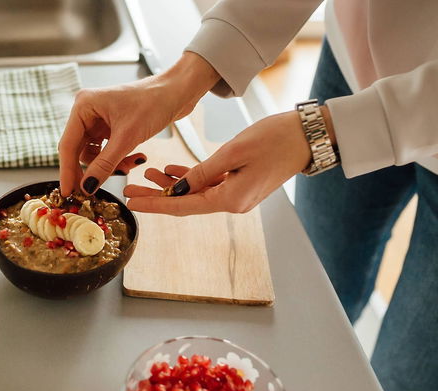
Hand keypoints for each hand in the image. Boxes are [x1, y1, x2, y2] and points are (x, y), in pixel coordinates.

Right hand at [58, 52, 220, 195]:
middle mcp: (87, 111)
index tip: (66, 193)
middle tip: (96, 190)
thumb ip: (104, 164)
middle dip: (93, 169)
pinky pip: (106, 151)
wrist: (178, 92)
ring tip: (131, 164)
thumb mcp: (127, 138)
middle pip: (79, 151)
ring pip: (94, 154)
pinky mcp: (111, 126)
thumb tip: (87, 187)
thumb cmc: (154, 102)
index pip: (68, 145)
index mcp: (84, 106)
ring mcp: (99, 119)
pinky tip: (136, 158)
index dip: (67, 171)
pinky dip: (118, 159)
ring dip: (109, 165)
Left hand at [124, 108, 333, 214]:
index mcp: (230, 199)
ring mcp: (238, 195)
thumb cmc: (275, 139)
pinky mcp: (241, 184)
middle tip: (129, 190)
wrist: (307, 136)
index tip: (131, 203)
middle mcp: (233, 203)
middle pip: (185, 203)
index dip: (154, 204)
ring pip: (196, 193)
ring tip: (147, 176)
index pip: (182, 206)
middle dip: (156, 196)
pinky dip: (191, 178)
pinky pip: (210, 185)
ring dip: (172, 185)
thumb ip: (202, 172)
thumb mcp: (233, 152)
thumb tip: (175, 188)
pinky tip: (172, 171)